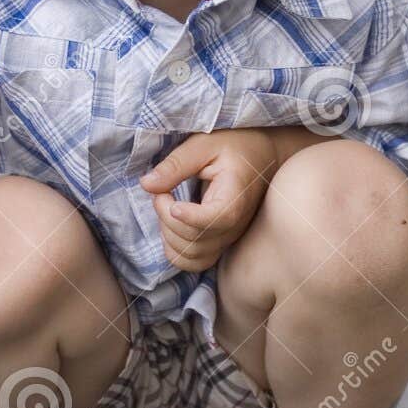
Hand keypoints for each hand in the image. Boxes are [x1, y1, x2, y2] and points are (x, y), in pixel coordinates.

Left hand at [139, 129, 277, 271]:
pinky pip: (195, 263)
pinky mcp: (221, 243)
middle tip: (161, 191)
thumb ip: (175, 164)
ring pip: (192, 256)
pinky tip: (171, 226)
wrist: (260, 156)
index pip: (214, 220)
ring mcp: (229, 238)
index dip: (187, 216)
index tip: (166, 196)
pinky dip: (175, 251)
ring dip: (168, 234)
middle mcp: (235, 224)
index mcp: (235, 197)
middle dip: (166, 217)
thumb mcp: (204, 144)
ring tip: (167, 207)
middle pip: (195, 240)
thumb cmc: (234, 146)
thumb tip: (146, 185)